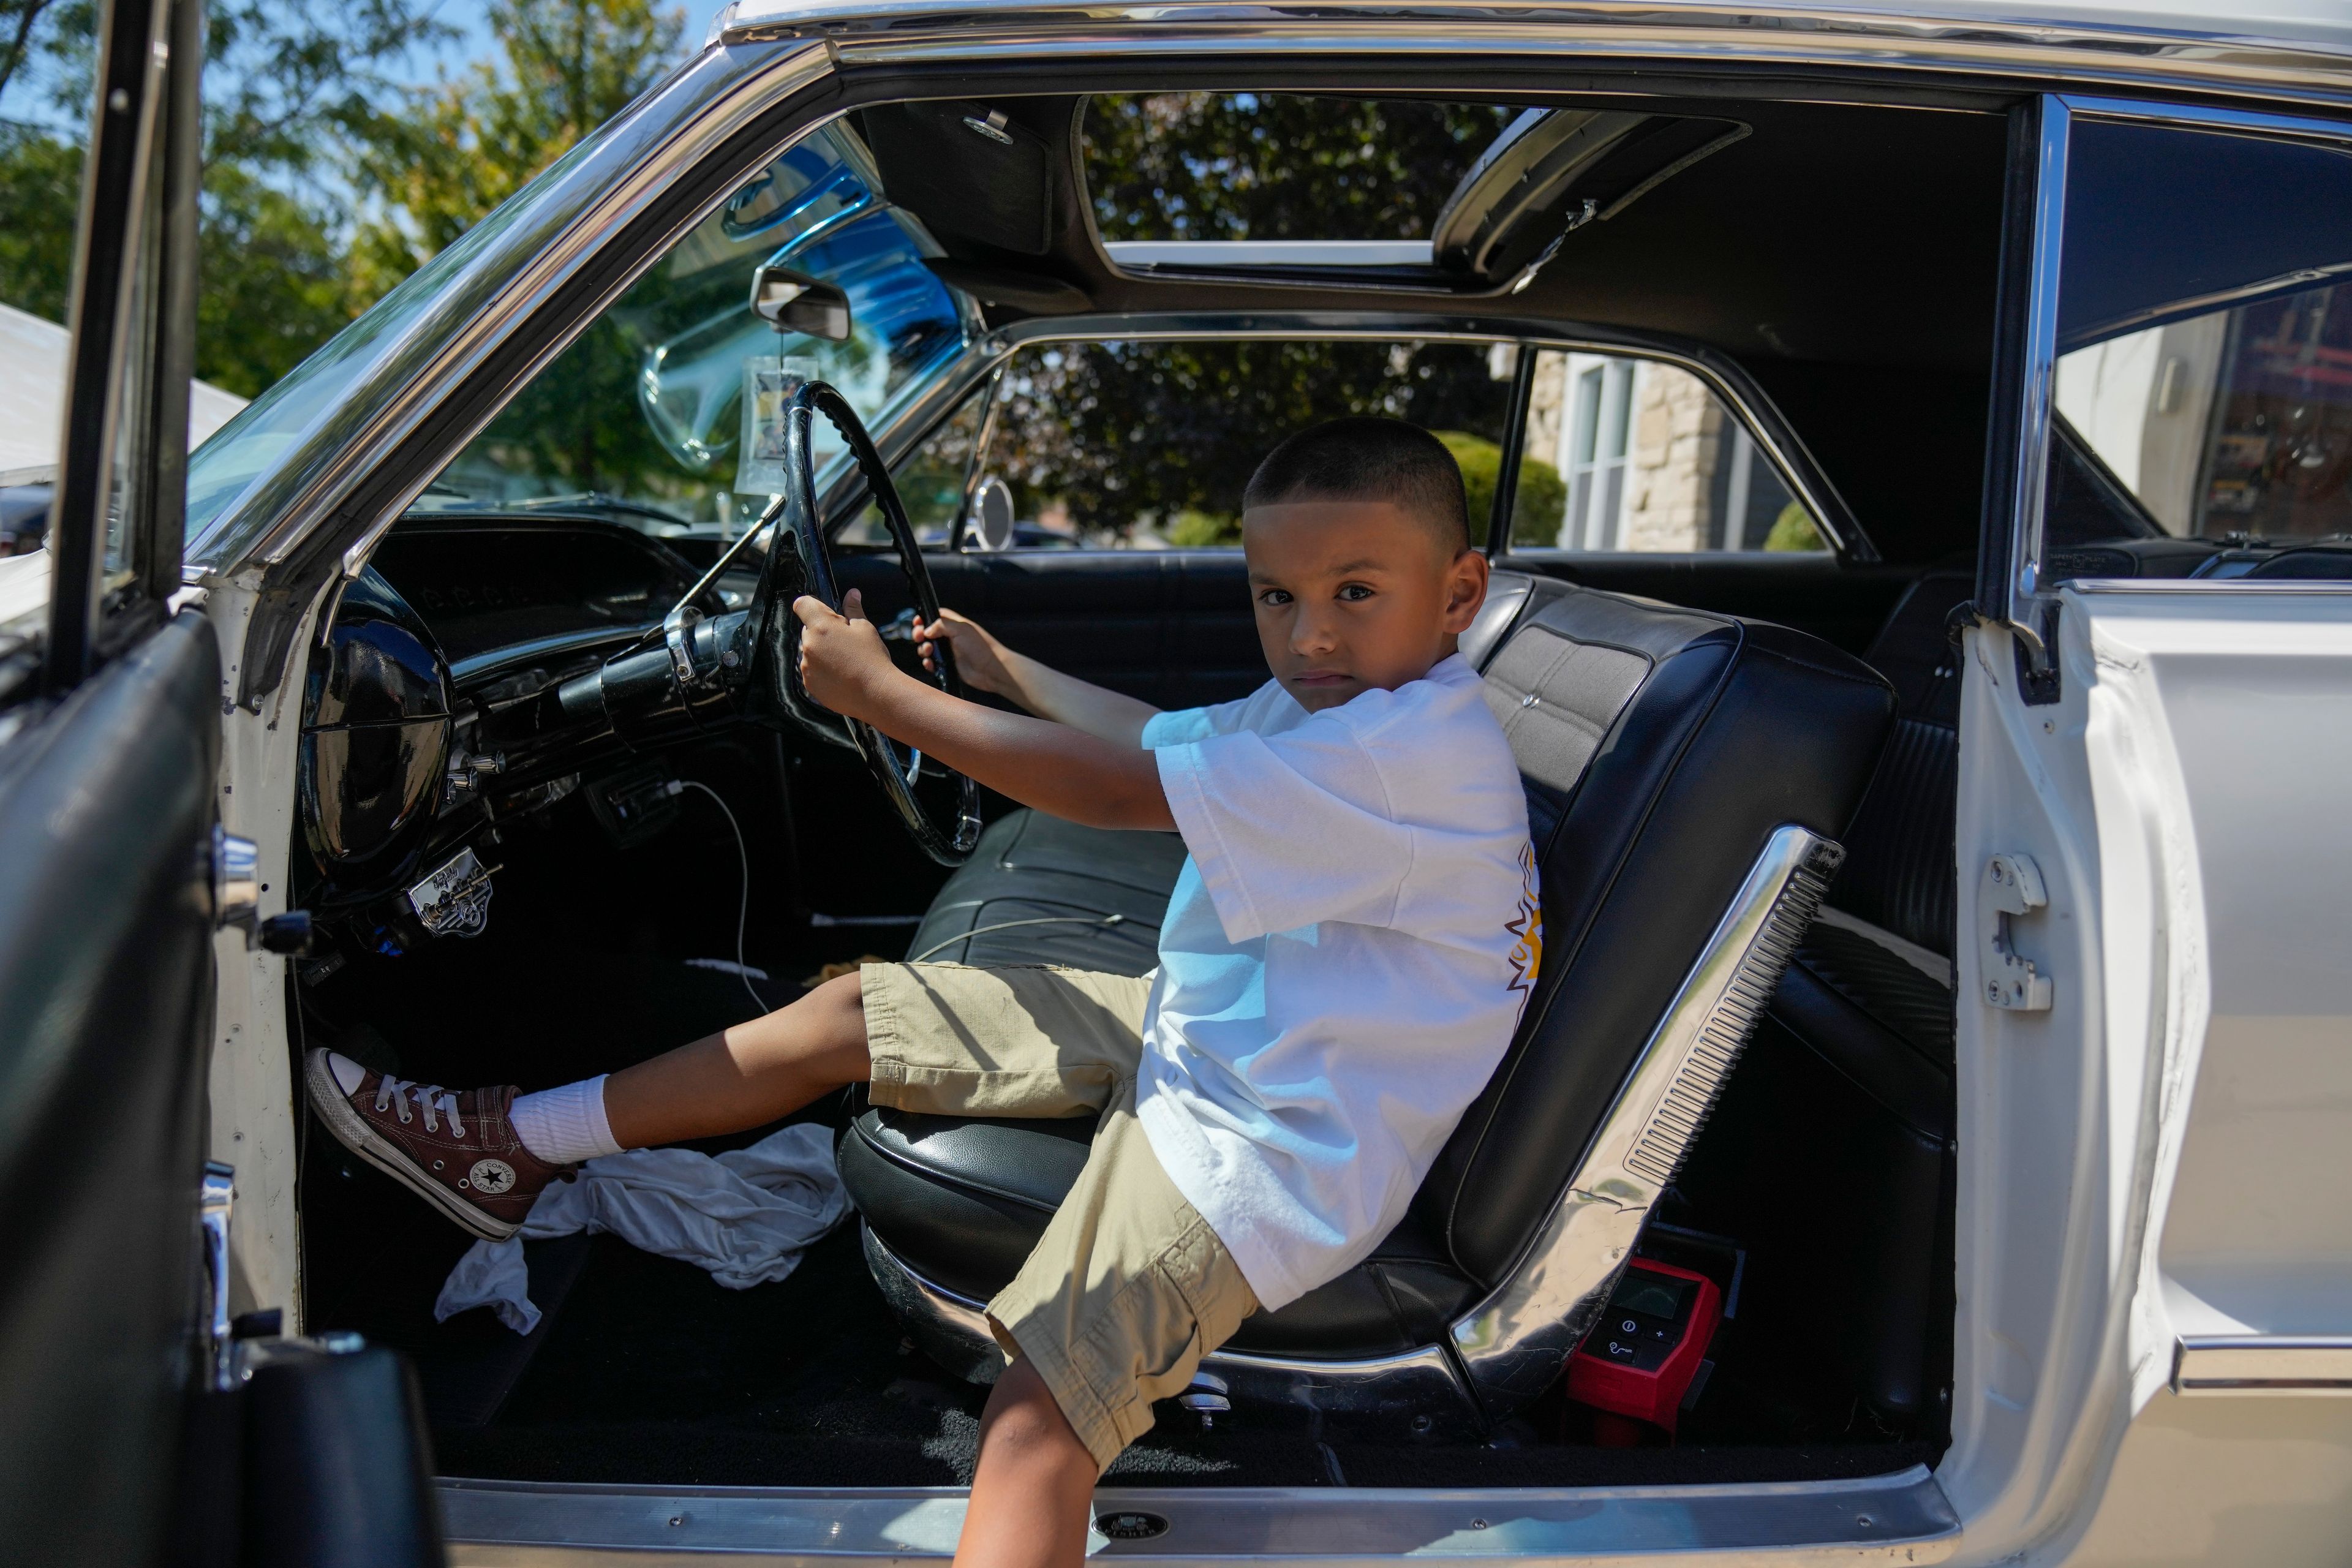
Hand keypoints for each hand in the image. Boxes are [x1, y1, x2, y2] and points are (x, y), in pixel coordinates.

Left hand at [793, 590, 897, 717]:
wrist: (876, 694)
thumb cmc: (872, 659)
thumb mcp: (865, 628)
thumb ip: (853, 609)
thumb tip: (852, 593)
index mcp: (821, 626)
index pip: (802, 604)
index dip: (812, 605)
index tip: (823, 612)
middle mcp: (808, 645)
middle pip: (808, 630)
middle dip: (823, 632)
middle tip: (846, 642)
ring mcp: (807, 666)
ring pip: (810, 652)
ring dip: (822, 653)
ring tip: (845, 662)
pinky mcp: (809, 684)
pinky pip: (812, 671)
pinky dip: (822, 671)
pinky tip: (841, 675)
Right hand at [914, 607, 1012, 695]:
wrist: (991, 669)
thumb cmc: (979, 646)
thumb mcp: (961, 629)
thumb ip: (941, 625)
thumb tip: (926, 630)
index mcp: (954, 624)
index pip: (935, 616)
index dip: (925, 618)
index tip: (917, 622)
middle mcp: (950, 637)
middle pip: (927, 632)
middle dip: (919, 634)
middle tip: (919, 638)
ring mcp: (948, 652)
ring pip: (928, 648)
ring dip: (923, 650)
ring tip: (929, 652)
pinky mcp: (947, 665)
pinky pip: (932, 663)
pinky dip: (928, 663)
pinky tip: (930, 664)